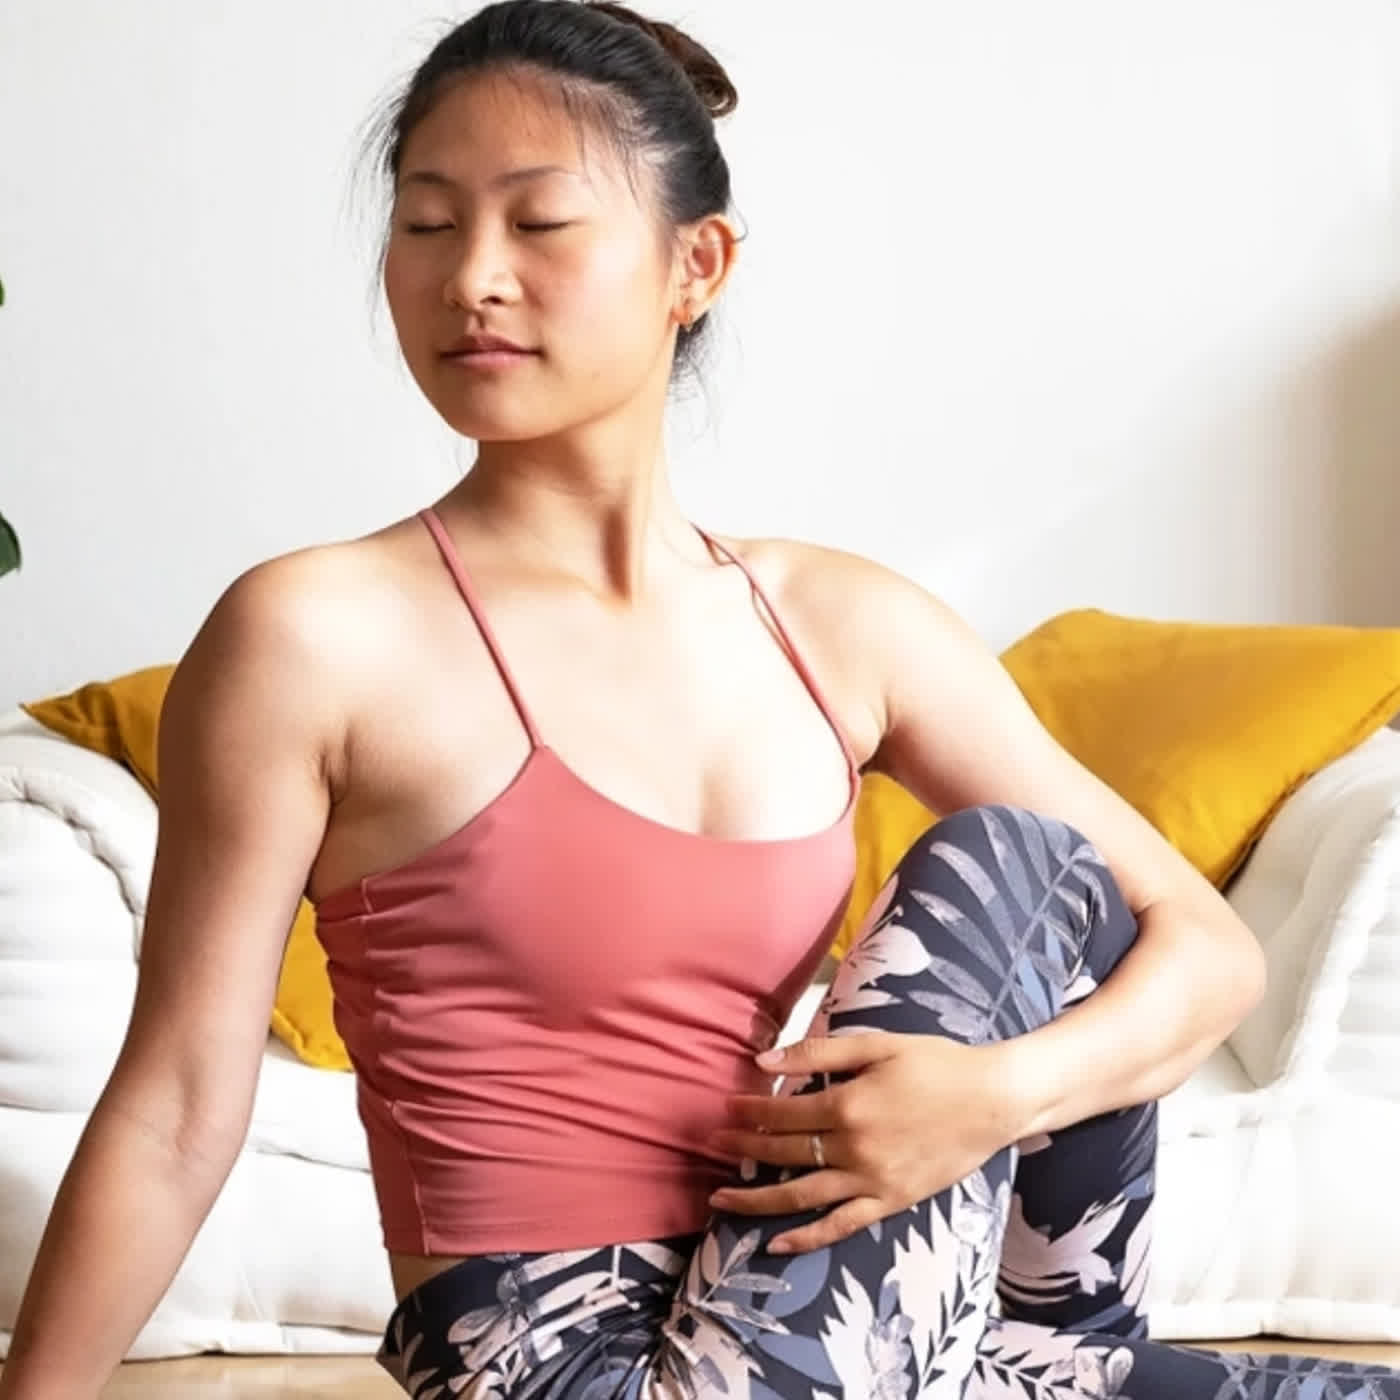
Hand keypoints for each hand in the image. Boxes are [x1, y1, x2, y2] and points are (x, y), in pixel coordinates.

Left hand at [706, 1031, 1027, 1254]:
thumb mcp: (877, 1045)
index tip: (726, 1107)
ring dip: (756, 1199)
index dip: (750, 1110)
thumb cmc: (935, 1063)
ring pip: (800, 1197)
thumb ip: (819, 1052)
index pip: (782, 1112)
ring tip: (720, 1200)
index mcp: (847, 1105)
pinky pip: (840, 1226)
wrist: (993, 1100)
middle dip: (742, 1148)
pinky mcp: (890, 1203)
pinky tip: (774, 1244)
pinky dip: (806, 1238)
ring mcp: (871, 1182)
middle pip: (784, 1152)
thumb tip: (765, 1060)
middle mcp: (853, 1149)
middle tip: (710, 1145)